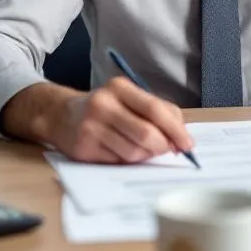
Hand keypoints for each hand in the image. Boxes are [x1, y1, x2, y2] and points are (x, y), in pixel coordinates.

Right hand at [48, 77, 193, 163]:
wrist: (61, 115)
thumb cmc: (107, 108)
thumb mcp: (130, 99)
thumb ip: (160, 112)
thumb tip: (181, 139)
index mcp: (120, 88)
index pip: (155, 109)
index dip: (176, 130)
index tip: (188, 145)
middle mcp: (103, 105)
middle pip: (146, 134)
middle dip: (162, 147)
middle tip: (166, 150)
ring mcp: (91, 127)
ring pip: (134, 153)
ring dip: (144, 156)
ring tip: (139, 148)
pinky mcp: (84, 149)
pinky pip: (118, 163)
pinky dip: (126, 161)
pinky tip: (119, 151)